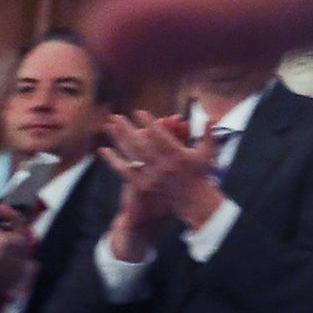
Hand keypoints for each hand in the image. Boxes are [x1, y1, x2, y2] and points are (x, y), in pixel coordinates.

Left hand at [100, 112, 223, 248]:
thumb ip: (209, 134)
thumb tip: (209, 117)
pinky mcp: (142, 185)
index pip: (160, 136)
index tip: (139, 112)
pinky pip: (124, 171)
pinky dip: (113, 160)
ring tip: (110, 126)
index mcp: (178, 156)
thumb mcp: (208, 152)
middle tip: (117, 117)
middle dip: (127, 129)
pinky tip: (104, 150)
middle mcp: (163, 166)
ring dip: (119, 139)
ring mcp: (151, 177)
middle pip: (140, 144)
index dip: (148, 123)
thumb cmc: (200, 173)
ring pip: (131, 155)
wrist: (192, 200)